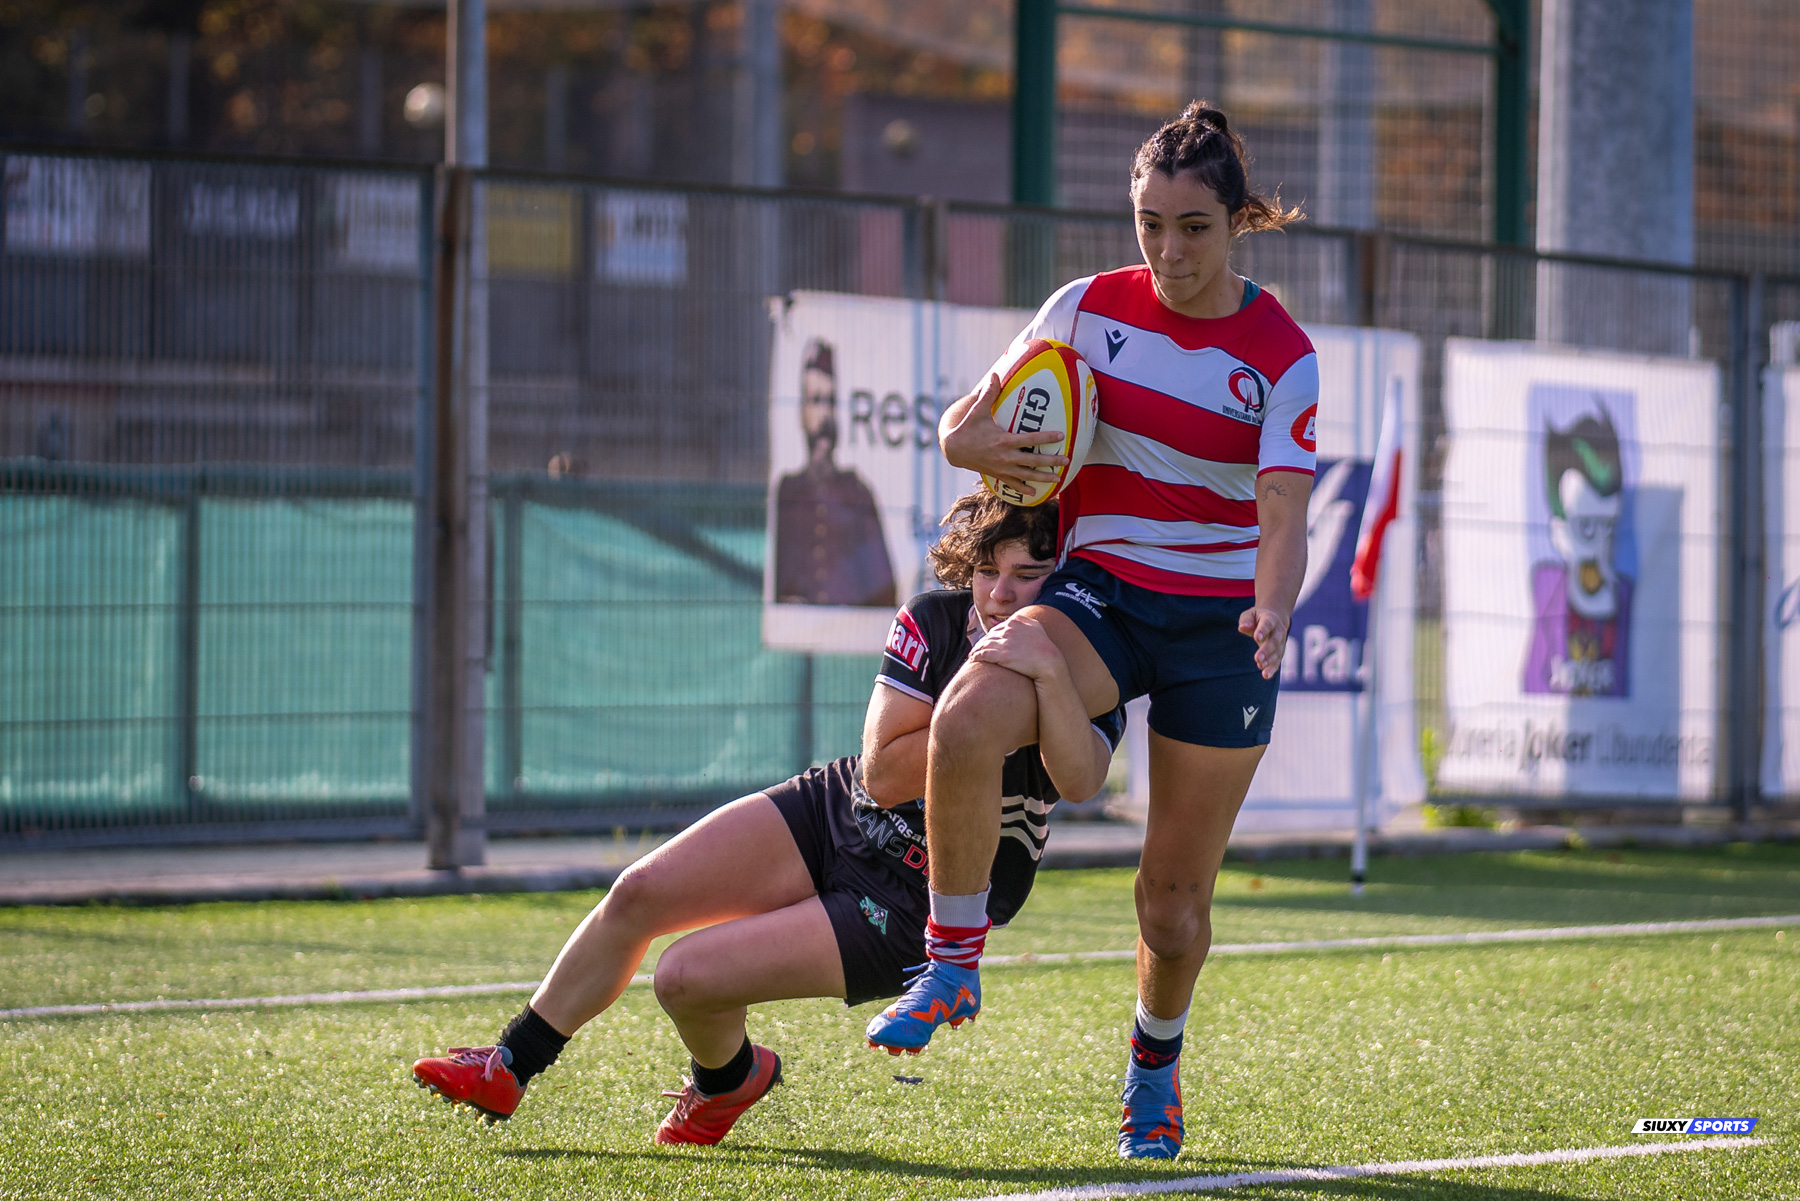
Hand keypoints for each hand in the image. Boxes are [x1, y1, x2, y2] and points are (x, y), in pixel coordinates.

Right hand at [941, 372, 1069, 492]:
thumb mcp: (978, 411)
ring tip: (1057, 479)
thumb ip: (989, 394)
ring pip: (1026, 476)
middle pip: (1033, 461)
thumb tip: (995, 375)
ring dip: (1043, 478)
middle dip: (1051, 461)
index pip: (1030, 440)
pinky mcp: (997, 475)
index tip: (1061, 436)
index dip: (1047, 438)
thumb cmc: (968, 428)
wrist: (953, 450)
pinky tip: (1034, 493)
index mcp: (1003, 441)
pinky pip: (1013, 484)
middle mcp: (1005, 457)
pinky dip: (1023, 489)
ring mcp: (1002, 468)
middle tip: (1067, 461)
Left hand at [968, 615, 1066, 682]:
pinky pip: (983, 654)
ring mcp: (1005, 641)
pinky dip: (976, 656)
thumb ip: (1026, 622)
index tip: (988, 642)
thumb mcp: (1037, 629)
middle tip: (977, 650)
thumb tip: (1017, 618)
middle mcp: (1010, 628)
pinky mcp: (1001, 654)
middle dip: (983, 643)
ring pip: (984, 644)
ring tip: (973, 655)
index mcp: (1017, 621)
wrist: (1050, 664)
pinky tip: (973, 659)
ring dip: (977, 650)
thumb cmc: (1045, 649)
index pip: (999, 628)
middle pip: (990, 635)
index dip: (992, 636)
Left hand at [1237, 606, 1289, 678]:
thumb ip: (1246, 620)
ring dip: (1269, 661)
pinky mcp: (1279, 652)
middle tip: (1257, 658)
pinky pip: (1277, 661)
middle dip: (1266, 650)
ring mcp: (1281, 642)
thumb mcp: (1250, 614)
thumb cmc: (1257, 618)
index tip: (1256, 638)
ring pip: (1277, 652)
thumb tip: (1242, 628)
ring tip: (1260, 666)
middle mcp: (1279, 631)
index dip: (1262, 631)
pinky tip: (1266, 675)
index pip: (1267, 624)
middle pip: (1274, 641)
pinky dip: (1272, 668)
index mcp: (1270, 619)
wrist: (1274, 619)